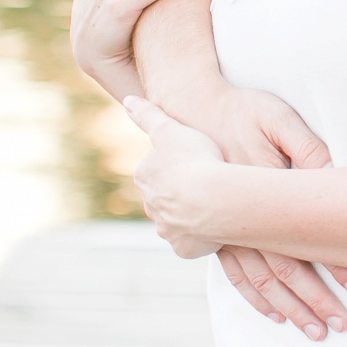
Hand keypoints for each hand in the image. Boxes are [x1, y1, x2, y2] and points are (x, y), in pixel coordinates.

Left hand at [124, 95, 231, 259]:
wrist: (214, 198)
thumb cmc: (196, 160)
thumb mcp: (172, 129)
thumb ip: (149, 115)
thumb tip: (127, 100)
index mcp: (147, 176)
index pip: (158, 170)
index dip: (178, 165)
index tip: (197, 162)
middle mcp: (152, 205)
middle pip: (166, 198)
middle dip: (183, 194)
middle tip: (209, 184)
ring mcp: (168, 228)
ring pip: (178, 221)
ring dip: (193, 216)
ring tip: (217, 206)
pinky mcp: (184, 247)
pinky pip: (193, 242)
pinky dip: (203, 237)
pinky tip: (219, 227)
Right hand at [190, 85, 346, 336]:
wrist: (188, 110)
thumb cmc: (241, 110)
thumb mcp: (276, 117)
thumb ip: (306, 146)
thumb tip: (334, 174)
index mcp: (259, 191)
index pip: (301, 239)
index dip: (331, 264)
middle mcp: (237, 218)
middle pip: (279, 270)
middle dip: (311, 300)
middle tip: (339, 325)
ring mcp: (221, 229)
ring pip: (258, 280)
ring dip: (287, 307)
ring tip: (312, 330)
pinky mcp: (213, 232)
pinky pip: (234, 274)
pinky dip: (255, 297)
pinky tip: (275, 314)